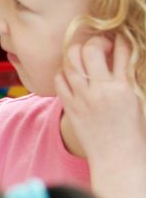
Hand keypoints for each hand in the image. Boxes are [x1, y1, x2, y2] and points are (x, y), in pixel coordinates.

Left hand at [57, 35, 145, 169]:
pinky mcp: (70, 106)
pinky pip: (60, 80)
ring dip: (78, 53)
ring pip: (71, 62)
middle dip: (96, 42)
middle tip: (102, 46)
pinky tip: (72, 72)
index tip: (120, 40)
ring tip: (85, 56)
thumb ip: (128, 78)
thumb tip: (121, 59)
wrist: (118, 158)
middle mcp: (100, 90)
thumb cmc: (134, 132)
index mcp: (124, 88)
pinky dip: (64, 70)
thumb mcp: (139, 100)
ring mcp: (82, 98)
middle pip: (90, 50)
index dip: (120, 41)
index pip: (122, 52)